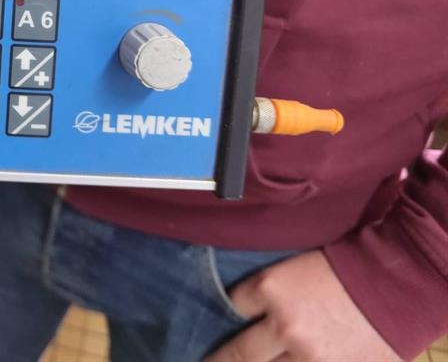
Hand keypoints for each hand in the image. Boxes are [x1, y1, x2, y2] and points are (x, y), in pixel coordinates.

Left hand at [205, 250, 399, 361]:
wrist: (397, 282)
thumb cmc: (346, 265)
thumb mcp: (294, 264)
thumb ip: (268, 288)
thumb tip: (240, 304)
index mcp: (271, 290)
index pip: (230, 306)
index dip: (224, 310)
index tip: (219, 318)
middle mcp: (284, 327)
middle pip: (237, 355)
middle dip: (220, 360)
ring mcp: (311, 357)